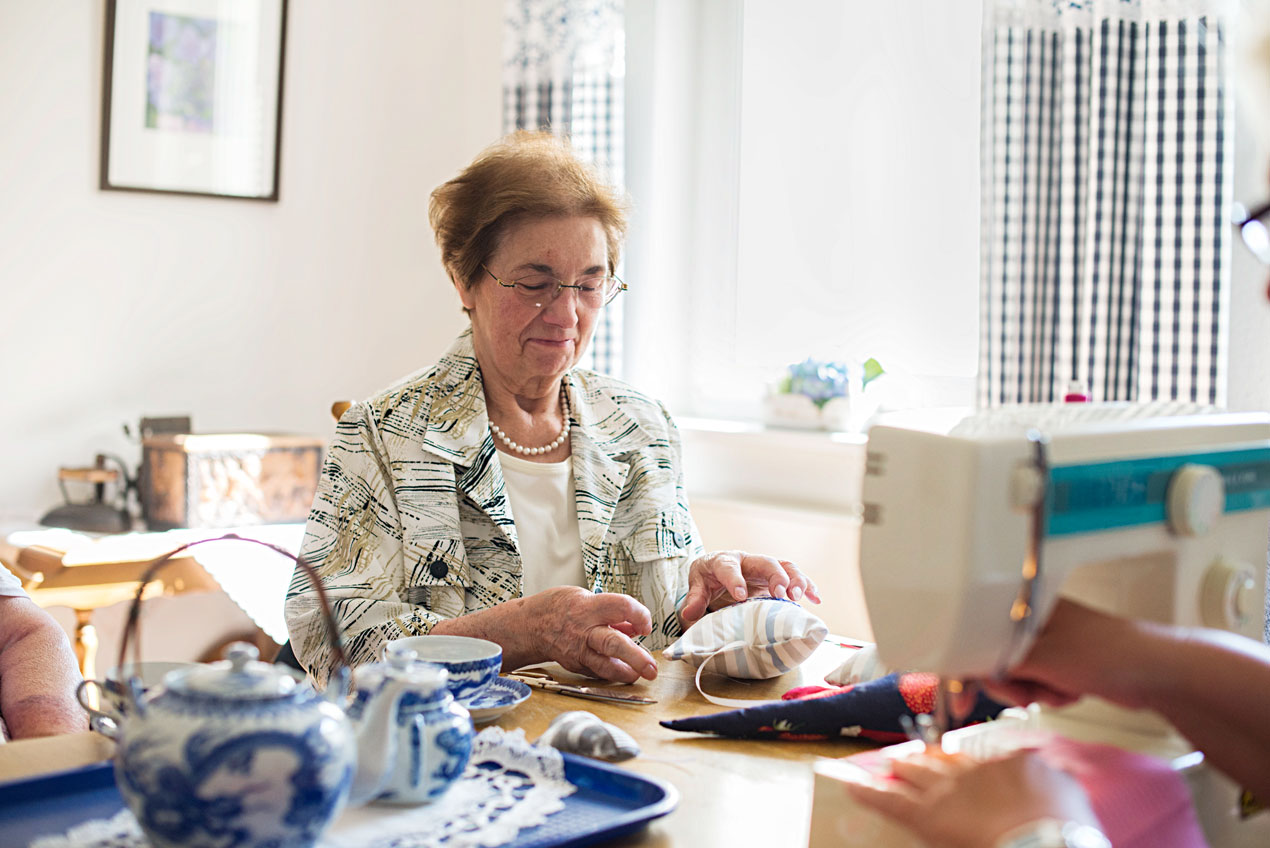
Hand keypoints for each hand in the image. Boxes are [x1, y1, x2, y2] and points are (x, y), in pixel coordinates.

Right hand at [518, 586, 657, 682]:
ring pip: (605, 666)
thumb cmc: (559, 607)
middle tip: (652, 668)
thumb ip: (611, 614)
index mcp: (588, 607)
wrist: (529, 626)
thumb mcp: (586, 598)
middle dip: (636, 657)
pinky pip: (598, 672)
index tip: (646, 624)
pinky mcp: (576, 666)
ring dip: (627, 672)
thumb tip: (635, 626)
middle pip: (614, 643)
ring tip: (642, 674)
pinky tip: (623, 671)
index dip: (640, 615)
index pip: (621, 607)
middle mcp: (583, 630)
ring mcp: (578, 651)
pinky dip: (612, 673)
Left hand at [679, 550, 819, 627]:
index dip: (735, 580)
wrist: (717, 571)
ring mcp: (764, 568)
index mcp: (723, 561)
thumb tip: (688, 614)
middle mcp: (747, 561)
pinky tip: (816, 599)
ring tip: (799, 597)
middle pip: (764, 562)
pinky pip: (795, 577)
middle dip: (775, 577)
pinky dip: (807, 586)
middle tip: (781, 594)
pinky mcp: (776, 578)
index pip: (728, 567)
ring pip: (784, 567)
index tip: (741, 596)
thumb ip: (695, 599)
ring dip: (794, 580)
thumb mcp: (697, 586)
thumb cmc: (707, 579)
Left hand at [846, 748, 1100, 847]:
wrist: (1044, 841)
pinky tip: (848, 784)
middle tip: (911, 756)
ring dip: (899, 768)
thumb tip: (1050, 767)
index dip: (961, 763)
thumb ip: (1052, 775)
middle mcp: (971, 772)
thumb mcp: (1067, 791)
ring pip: (914, 773)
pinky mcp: (924, 814)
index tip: (953, 762)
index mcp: (1004, 765)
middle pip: (940, 761)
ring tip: (888, 764)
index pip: (977, 759)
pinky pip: (889, 799)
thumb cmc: (1062, 827)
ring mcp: (946, 791)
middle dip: (924, 758)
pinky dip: (867, 791)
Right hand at [974, 599, 1151, 711]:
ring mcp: (1047, 642)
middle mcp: (1030, 621)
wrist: (1155, 673)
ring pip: (1016, 676)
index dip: (965, 667)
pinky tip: (1071, 691)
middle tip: (1026, 693)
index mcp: (1022, 606)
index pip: (977, 633)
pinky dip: (1049, 693)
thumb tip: (964, 670)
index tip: (960, 701)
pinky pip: (1037, 683)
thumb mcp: (1041, 658)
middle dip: (1010, 684)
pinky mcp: (1060, 662)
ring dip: (1034, 691)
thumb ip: (997, 662)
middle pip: (993, 659)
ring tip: (1059, 690)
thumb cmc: (1103, 653)